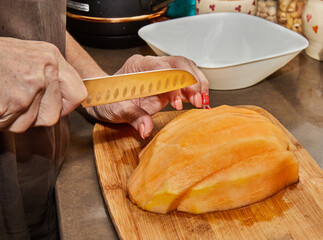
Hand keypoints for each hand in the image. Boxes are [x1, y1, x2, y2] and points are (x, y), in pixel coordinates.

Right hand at [0, 37, 86, 131]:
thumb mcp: (28, 56)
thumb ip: (49, 75)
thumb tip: (67, 98)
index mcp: (51, 57)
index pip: (78, 94)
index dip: (65, 106)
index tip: (54, 106)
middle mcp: (45, 69)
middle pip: (54, 115)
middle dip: (35, 116)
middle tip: (17, 101)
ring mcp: (30, 85)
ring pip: (33, 123)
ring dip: (15, 118)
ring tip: (4, 96)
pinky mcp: (14, 100)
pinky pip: (14, 124)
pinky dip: (3, 120)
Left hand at [86, 54, 208, 138]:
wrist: (106, 99)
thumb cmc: (109, 100)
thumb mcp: (115, 110)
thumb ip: (133, 116)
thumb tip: (146, 129)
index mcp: (140, 66)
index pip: (162, 67)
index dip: (173, 83)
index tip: (176, 102)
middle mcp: (153, 65)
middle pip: (180, 63)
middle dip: (192, 81)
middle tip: (197, 100)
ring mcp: (163, 73)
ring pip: (187, 69)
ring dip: (198, 84)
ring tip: (202, 101)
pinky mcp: (169, 84)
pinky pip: (186, 82)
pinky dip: (196, 91)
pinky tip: (200, 102)